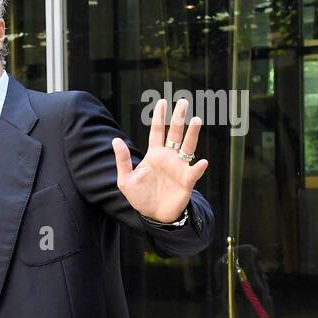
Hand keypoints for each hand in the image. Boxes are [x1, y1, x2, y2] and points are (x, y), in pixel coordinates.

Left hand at [112, 98, 208, 223]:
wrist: (153, 215)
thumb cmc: (140, 197)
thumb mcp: (126, 180)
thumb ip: (122, 160)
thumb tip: (116, 140)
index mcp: (154, 155)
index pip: (157, 131)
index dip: (159, 117)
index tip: (161, 102)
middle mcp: (169, 157)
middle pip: (175, 133)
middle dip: (178, 118)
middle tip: (183, 102)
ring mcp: (179, 167)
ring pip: (188, 146)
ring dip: (192, 134)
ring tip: (196, 120)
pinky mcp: (187, 181)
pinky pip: (195, 172)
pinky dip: (199, 167)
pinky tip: (202, 162)